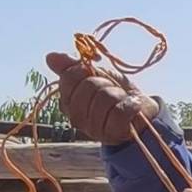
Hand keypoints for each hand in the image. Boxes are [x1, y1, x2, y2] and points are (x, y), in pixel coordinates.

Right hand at [44, 52, 160, 144]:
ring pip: (104, 99)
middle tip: (112, 88)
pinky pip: (118, 112)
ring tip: (122, 99)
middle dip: (104, 82)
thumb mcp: (97, 74)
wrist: (141, 111)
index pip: (68, 79)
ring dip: (118, 94)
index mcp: (68, 102)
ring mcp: (92, 128)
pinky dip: (129, 105)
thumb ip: (74, 67)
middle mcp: (76, 118)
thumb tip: (50, 57)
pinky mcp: (112, 134)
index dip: (85, 71)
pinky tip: (132, 105)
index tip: (97, 74)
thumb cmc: (116, 92)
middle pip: (87, 87)